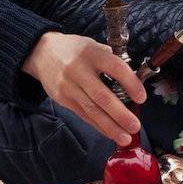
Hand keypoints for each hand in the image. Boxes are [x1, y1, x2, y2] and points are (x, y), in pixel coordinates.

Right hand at [21, 31, 144, 146]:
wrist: (41, 53)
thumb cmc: (74, 49)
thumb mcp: (93, 45)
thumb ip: (110, 59)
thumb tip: (131, 78)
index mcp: (91, 54)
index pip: (114, 68)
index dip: (130, 83)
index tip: (141, 98)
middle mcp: (79, 71)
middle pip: (101, 96)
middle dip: (120, 114)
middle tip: (135, 126)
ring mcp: (69, 87)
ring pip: (91, 110)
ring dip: (110, 127)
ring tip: (125, 138)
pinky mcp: (63, 99)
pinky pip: (83, 115)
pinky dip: (98, 126)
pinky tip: (111, 133)